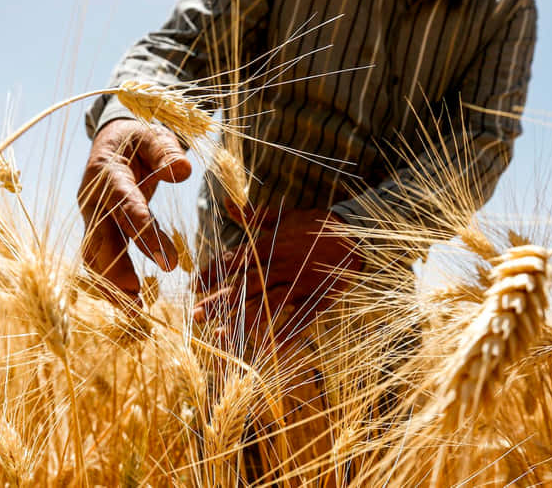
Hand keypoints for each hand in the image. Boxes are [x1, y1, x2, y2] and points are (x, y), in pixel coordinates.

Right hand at [78, 119, 191, 301]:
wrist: (112, 140)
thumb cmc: (139, 139)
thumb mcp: (154, 136)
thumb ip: (167, 152)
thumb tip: (184, 170)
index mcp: (107, 173)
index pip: (125, 205)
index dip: (144, 232)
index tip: (167, 261)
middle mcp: (92, 199)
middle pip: (100, 239)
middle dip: (117, 270)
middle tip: (139, 297)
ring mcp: (91, 217)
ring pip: (95, 256)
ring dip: (111, 285)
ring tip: (135, 313)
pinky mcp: (96, 230)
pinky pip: (99, 261)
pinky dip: (111, 284)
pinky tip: (131, 305)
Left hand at [193, 208, 361, 344]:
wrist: (356, 233)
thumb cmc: (317, 225)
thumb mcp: (285, 216)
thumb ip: (254, 215)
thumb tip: (228, 203)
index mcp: (270, 245)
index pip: (233, 260)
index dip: (212, 273)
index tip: (194, 286)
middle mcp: (280, 265)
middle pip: (244, 286)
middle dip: (218, 301)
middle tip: (195, 316)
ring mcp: (299, 282)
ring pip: (267, 304)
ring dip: (242, 321)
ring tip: (221, 337)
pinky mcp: (319, 296)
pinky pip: (300, 317)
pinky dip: (285, 333)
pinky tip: (268, 349)